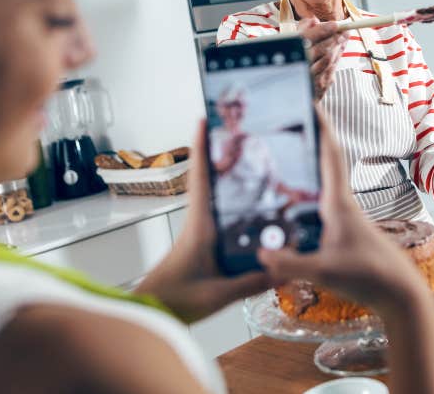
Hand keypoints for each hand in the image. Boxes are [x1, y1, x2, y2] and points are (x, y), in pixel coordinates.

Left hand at [135, 120, 272, 322]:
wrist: (150, 314)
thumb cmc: (174, 300)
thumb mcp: (217, 294)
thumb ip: (251, 281)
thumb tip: (283, 268)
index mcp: (199, 226)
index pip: (200, 179)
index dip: (201, 148)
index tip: (203, 119)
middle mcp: (198, 223)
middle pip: (208, 180)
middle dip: (218, 154)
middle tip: (237, 133)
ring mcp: (198, 233)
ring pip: (213, 197)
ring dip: (225, 178)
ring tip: (250, 162)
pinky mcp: (201, 245)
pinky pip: (219, 217)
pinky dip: (231, 204)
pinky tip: (251, 209)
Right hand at [258, 114, 430, 314]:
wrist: (401, 296)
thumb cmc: (371, 277)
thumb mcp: (326, 271)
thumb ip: (291, 263)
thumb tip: (260, 254)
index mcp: (339, 203)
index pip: (330, 155)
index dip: (321, 127)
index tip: (312, 102)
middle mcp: (343, 206)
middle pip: (325, 165)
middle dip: (310, 141)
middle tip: (292, 122)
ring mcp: (344, 221)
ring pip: (322, 186)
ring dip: (308, 169)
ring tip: (285, 157)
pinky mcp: (344, 236)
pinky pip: (319, 207)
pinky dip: (305, 198)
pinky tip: (291, 207)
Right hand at [297, 17, 346, 100]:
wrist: (292, 92)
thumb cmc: (294, 62)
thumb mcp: (293, 44)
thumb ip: (303, 30)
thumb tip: (314, 20)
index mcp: (291, 52)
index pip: (306, 38)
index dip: (322, 30)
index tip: (335, 24)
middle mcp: (299, 65)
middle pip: (321, 49)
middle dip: (335, 38)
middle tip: (344, 30)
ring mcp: (310, 77)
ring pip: (328, 59)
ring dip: (338, 47)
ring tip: (343, 38)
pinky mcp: (319, 86)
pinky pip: (331, 69)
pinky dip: (337, 56)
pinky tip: (340, 48)